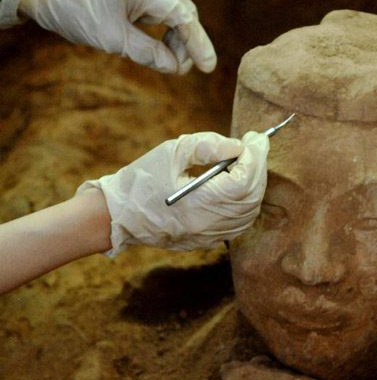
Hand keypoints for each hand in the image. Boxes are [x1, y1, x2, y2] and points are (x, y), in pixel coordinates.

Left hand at [0, 0, 216, 72]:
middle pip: (185, 15)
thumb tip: (175, 67)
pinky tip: (163, 51)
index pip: (183, 16)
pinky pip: (166, 15)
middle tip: (181, 70)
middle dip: (188, 44)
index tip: (207, 67)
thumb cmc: (78, 12)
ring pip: (178, 16)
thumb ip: (147, 53)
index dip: (198, 43)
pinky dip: (168, 34)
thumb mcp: (113, 39)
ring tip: (170, 64)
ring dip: (179, 41)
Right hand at [77, 131, 268, 255]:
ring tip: (247, 161)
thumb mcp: (171, 152)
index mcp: (198, 204)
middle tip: (255, 145)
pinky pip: (239, 224)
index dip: (255, 157)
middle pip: (251, 197)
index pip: (243, 182)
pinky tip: (240, 184)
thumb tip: (238, 146)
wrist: (116, 216)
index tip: (256, 138)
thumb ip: (207, 146)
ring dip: (254, 185)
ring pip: (249, 212)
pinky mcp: (207, 241)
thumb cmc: (140, 180)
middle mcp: (208, 225)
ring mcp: (208, 237)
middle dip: (258, 168)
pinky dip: (247, 202)